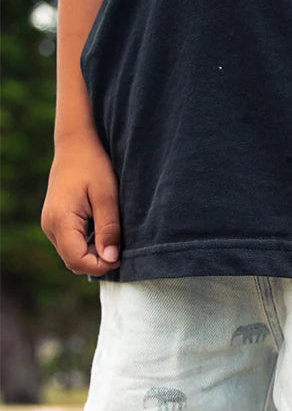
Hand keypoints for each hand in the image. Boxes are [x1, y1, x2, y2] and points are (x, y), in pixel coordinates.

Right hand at [40, 135, 121, 275]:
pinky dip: (88, 246)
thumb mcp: (107, 197)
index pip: (78, 260)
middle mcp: (50, 225)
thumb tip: (110, 259)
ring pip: (72, 256)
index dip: (101, 265)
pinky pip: (71, 245)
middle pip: (74, 262)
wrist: (76, 145)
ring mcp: (50, 225)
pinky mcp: (55, 223)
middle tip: (120, 246)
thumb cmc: (94, 166)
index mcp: (60, 219)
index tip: (121, 255)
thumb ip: (108, 229)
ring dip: (94, 255)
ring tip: (112, 236)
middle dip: (99, 262)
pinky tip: (103, 232)